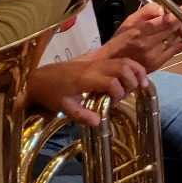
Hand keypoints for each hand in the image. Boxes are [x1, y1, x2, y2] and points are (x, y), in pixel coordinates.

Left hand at [30, 51, 148, 126]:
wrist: (39, 78)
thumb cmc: (51, 93)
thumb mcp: (63, 107)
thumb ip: (82, 115)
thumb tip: (100, 122)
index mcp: (86, 79)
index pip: (112, 83)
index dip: (118, 94)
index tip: (113, 105)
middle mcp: (94, 68)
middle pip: (122, 67)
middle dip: (132, 81)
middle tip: (131, 94)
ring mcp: (96, 62)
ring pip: (122, 61)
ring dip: (136, 71)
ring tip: (142, 83)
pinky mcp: (96, 62)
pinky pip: (118, 60)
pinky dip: (129, 67)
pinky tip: (132, 76)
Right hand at [103, 3, 181, 72]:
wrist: (111, 64)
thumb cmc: (120, 40)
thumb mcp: (129, 21)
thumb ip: (146, 12)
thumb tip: (162, 9)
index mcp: (140, 32)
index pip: (164, 22)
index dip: (177, 15)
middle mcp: (148, 44)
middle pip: (171, 30)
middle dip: (181, 21)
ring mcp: (153, 56)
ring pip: (175, 40)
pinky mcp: (157, 64)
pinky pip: (175, 52)